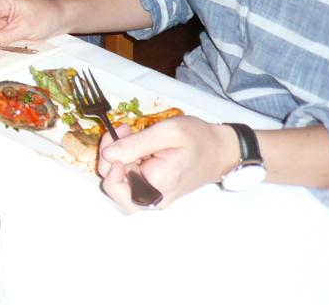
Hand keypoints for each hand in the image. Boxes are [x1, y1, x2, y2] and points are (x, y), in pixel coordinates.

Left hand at [98, 118, 237, 211]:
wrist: (221, 150)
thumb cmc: (199, 139)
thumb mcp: (168, 132)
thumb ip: (136, 144)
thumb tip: (107, 155)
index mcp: (156, 186)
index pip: (112, 182)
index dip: (107, 157)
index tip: (121, 132)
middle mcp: (153, 199)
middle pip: (112, 185)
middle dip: (110, 155)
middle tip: (123, 130)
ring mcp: (153, 197)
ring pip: (119, 183)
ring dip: (117, 157)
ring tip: (130, 133)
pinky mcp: (154, 190)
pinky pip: (131, 180)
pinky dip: (127, 161)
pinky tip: (136, 142)